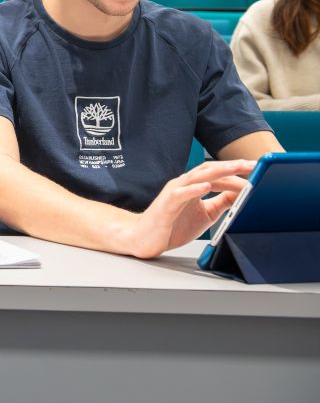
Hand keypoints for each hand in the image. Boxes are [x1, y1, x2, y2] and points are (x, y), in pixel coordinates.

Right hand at [120, 159, 255, 258]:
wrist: (145, 238)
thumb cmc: (172, 226)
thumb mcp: (206, 214)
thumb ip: (221, 202)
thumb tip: (241, 194)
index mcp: (193, 186)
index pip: (218, 174)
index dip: (237, 172)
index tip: (257, 170)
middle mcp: (184, 184)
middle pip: (210, 170)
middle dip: (232, 166)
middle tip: (253, 164)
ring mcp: (174, 192)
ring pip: (198, 177)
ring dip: (218, 172)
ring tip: (236, 168)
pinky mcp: (166, 204)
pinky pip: (180, 194)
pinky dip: (194, 189)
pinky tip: (207, 186)